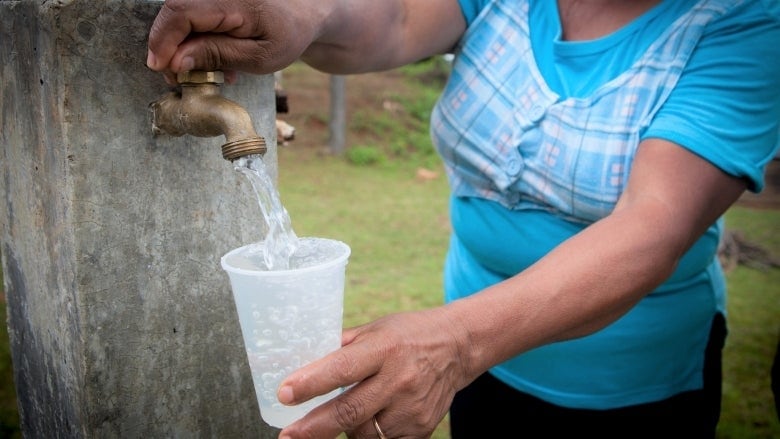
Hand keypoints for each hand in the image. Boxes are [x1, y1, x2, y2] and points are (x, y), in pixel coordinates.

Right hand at [146, 0, 325, 78]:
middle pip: (174, 12)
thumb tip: (176, 61)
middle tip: (178, 78)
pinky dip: (193, 39)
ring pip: (179, 15)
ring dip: (182, 46)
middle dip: (169, 47)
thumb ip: (217, 55)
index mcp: (234, 0)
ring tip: (202, 71)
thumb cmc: (286, 35)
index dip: (163, 40)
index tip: (161, 68)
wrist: (301, 14)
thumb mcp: (258, 57)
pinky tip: (212, 59)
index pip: (181, 12)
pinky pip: (190, 15)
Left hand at [277, 308, 472, 438]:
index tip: (284, 393)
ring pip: (363, 433)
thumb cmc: (409, 334)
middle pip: (350, 411)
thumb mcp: (376, 329)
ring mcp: (412, 408)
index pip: (342, 368)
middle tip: (288, 435)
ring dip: (344, 429)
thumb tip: (302, 363)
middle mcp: (400, 379)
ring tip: (342, 415)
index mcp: (384, 348)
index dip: (311, 383)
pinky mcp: (421, 428)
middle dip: (313, 427)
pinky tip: (368, 421)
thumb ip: (342, 347)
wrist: (458, 347)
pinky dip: (367, 436)